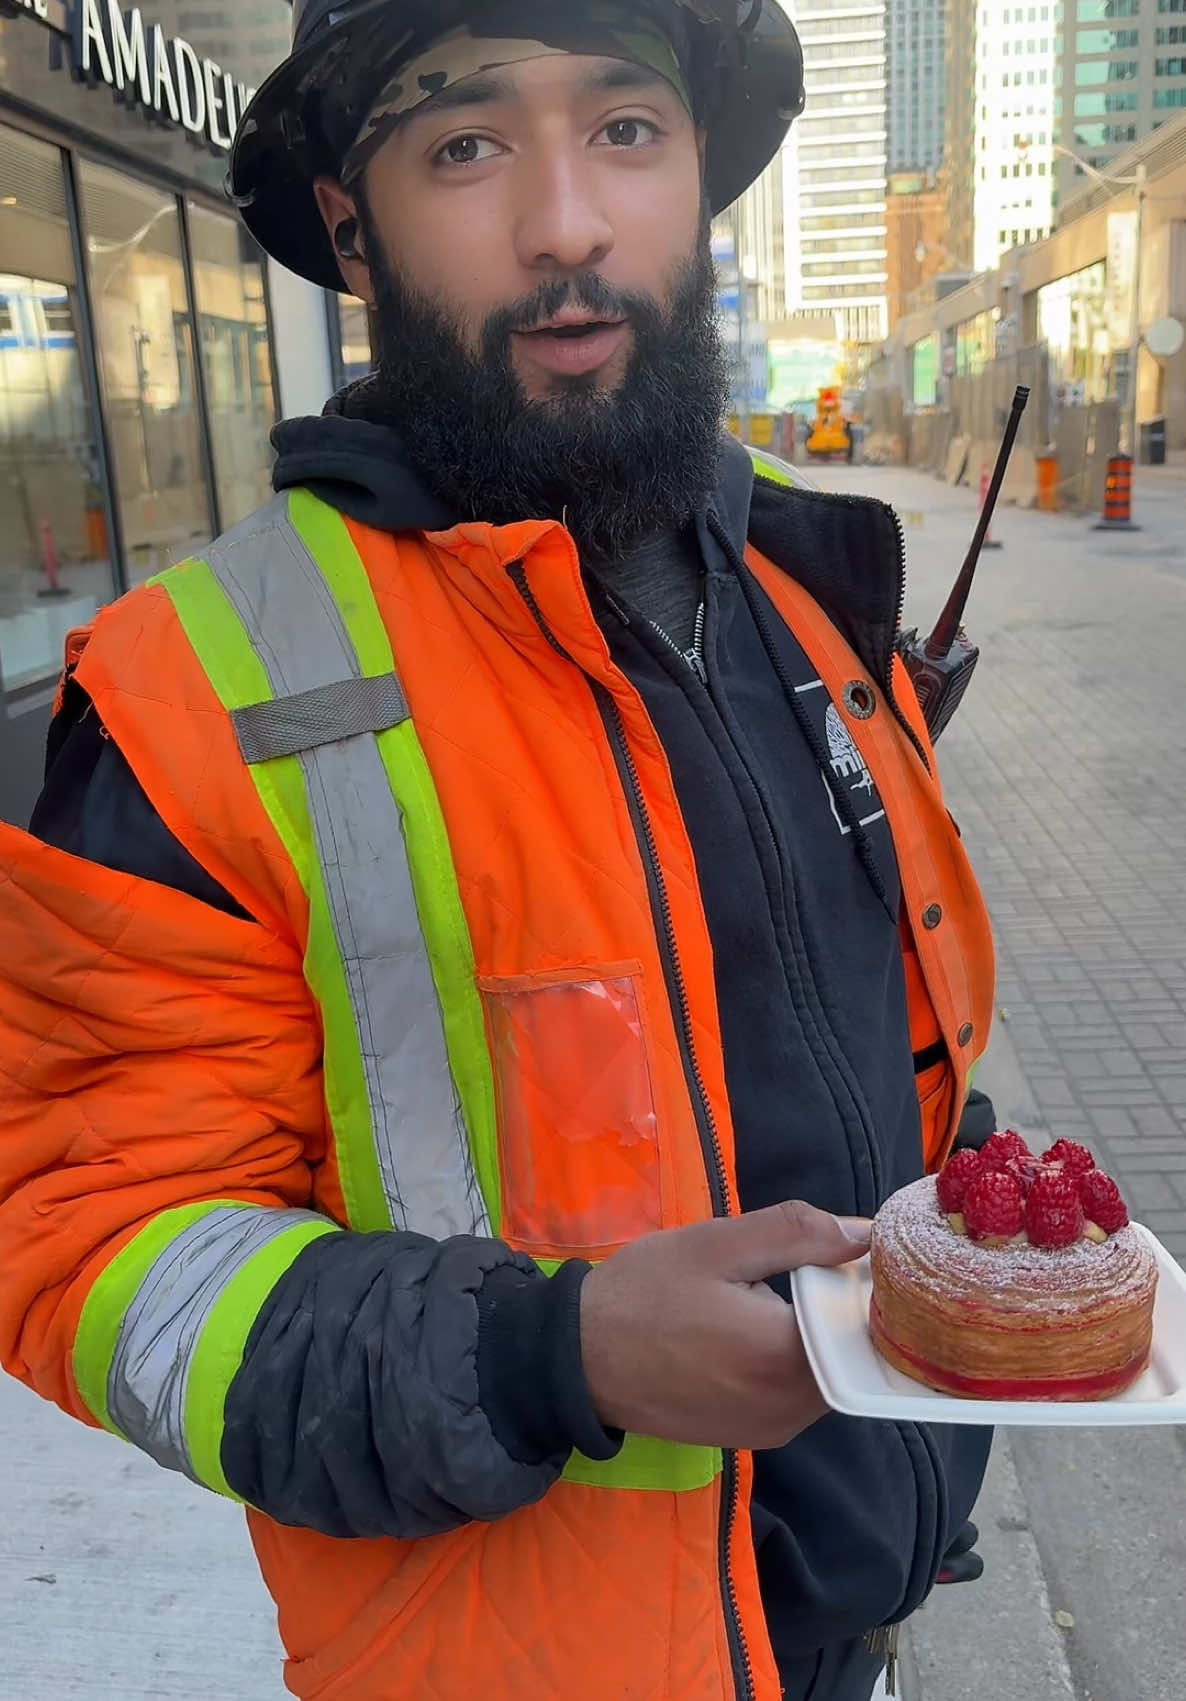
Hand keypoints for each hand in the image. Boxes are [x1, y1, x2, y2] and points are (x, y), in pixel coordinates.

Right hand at [579, 1200, 870, 1450]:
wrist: (575, 1361)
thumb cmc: (643, 1295)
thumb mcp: (715, 1245)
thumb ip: (796, 1234)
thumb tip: (864, 1234)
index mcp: (785, 1360)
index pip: (864, 1327)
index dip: (867, 1289)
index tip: (861, 1256)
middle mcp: (789, 1411)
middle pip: (849, 1358)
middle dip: (841, 1314)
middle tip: (821, 1265)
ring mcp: (770, 1431)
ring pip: (824, 1379)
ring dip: (816, 1340)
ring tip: (789, 1292)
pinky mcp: (749, 1438)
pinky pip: (795, 1397)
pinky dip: (793, 1363)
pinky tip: (764, 1328)